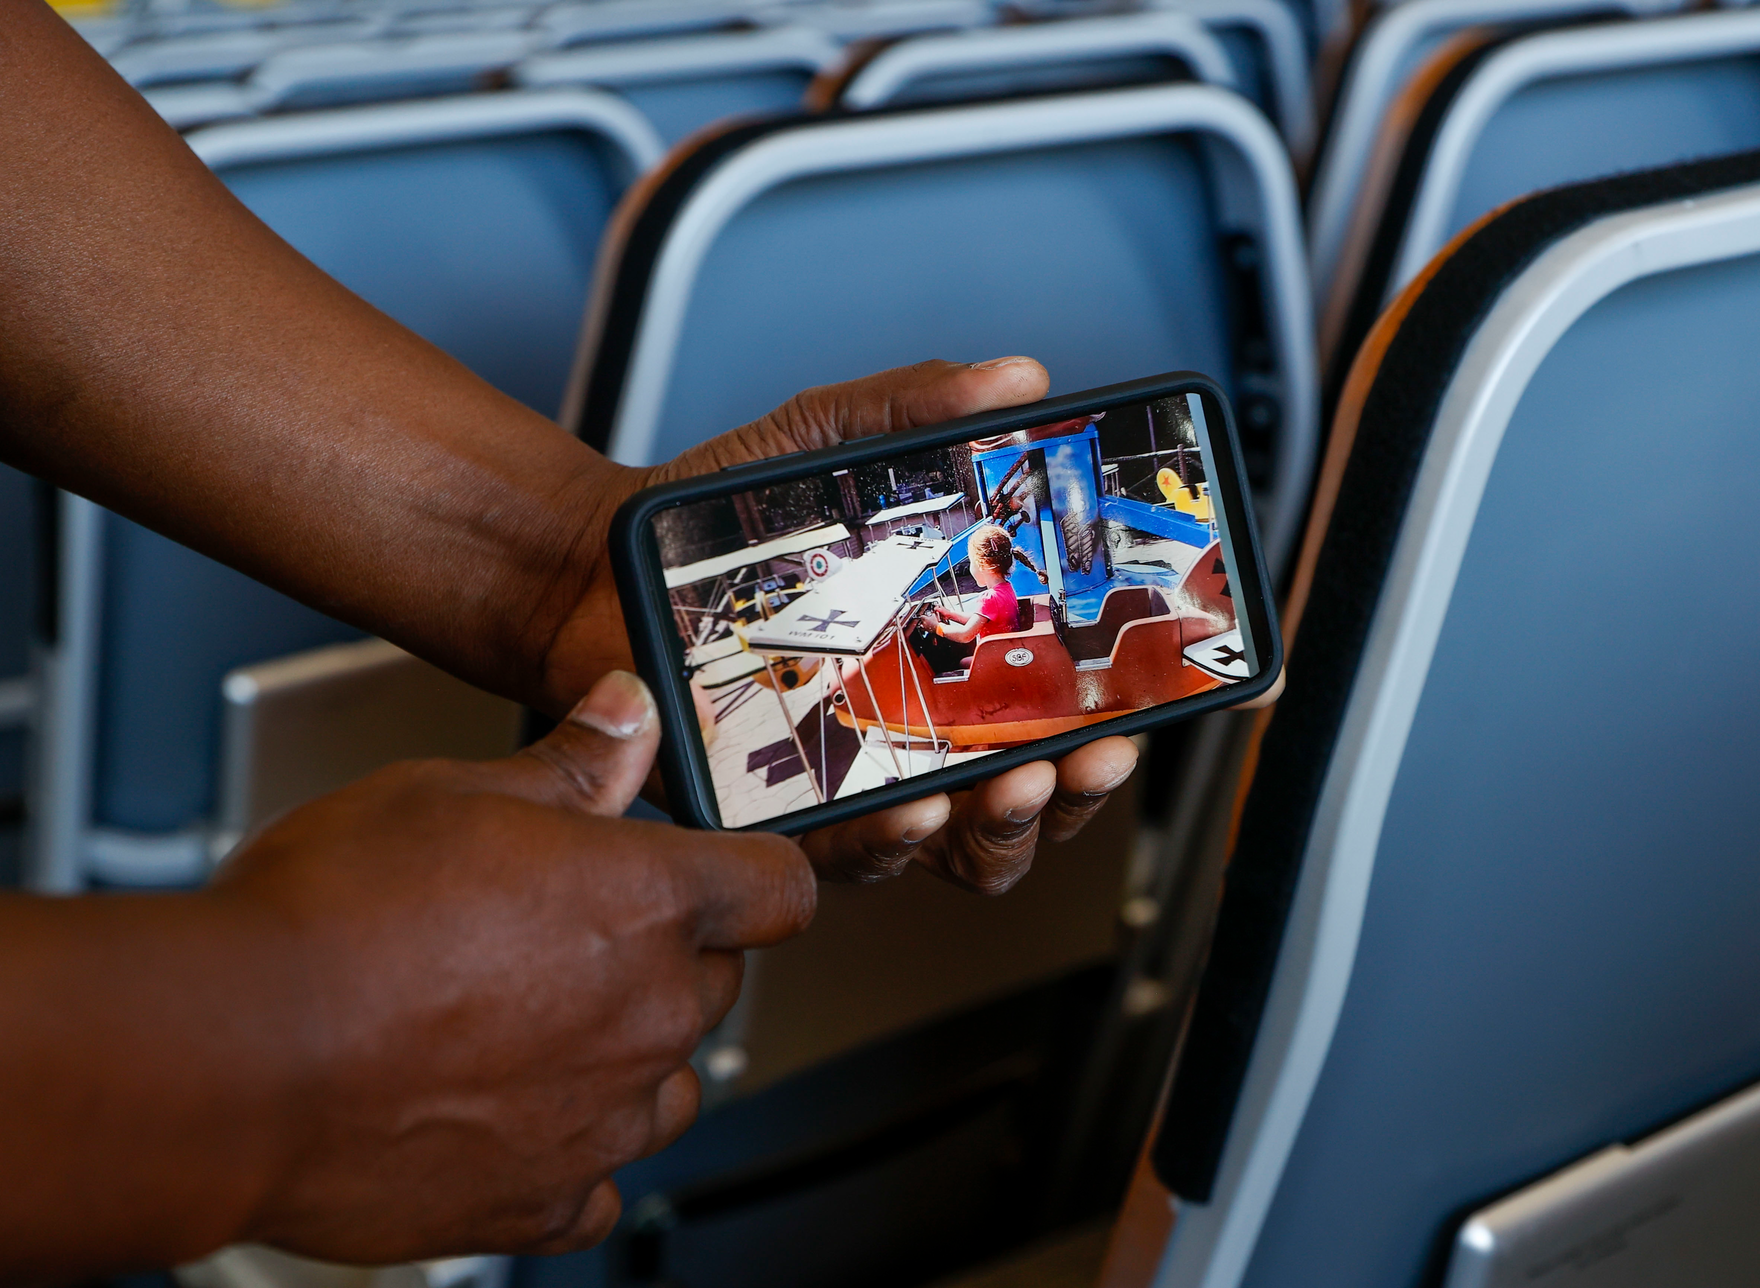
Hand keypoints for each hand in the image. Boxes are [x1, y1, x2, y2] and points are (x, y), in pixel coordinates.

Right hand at [214, 671, 813, 1260]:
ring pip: (669, 1089)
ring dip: (627, 1059)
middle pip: (716, 984)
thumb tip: (628, 713)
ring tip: (532, 1028)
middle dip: (667, 958)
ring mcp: (601, 1120)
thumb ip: (569, 765)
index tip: (723, 874)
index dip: (754, 875)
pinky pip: (596, 1189)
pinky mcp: (539, 1202)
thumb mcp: (454, 792)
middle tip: (570, 939)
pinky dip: (568, 1159)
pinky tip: (509, 1120)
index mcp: (647, 903)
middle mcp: (647, 1016)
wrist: (231, 1058)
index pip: (780, 890)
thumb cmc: (328, 920)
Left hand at [538, 358, 1138, 893]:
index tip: (1160, 702)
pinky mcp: (786, 816)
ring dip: (1009, 827)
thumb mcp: (829, 447)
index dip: (1119, 716)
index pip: (1061, 707)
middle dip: (1080, 785)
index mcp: (951, 659)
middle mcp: (920, 732)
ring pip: (966, 848)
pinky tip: (920, 813)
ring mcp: (859, 782)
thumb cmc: (719, 522)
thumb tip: (1021, 377)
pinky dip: (897, 848)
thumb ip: (919, 409)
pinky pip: (855, 860)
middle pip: (1035, 796)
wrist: (598, 566)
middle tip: (1096, 749)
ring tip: (1021, 780)